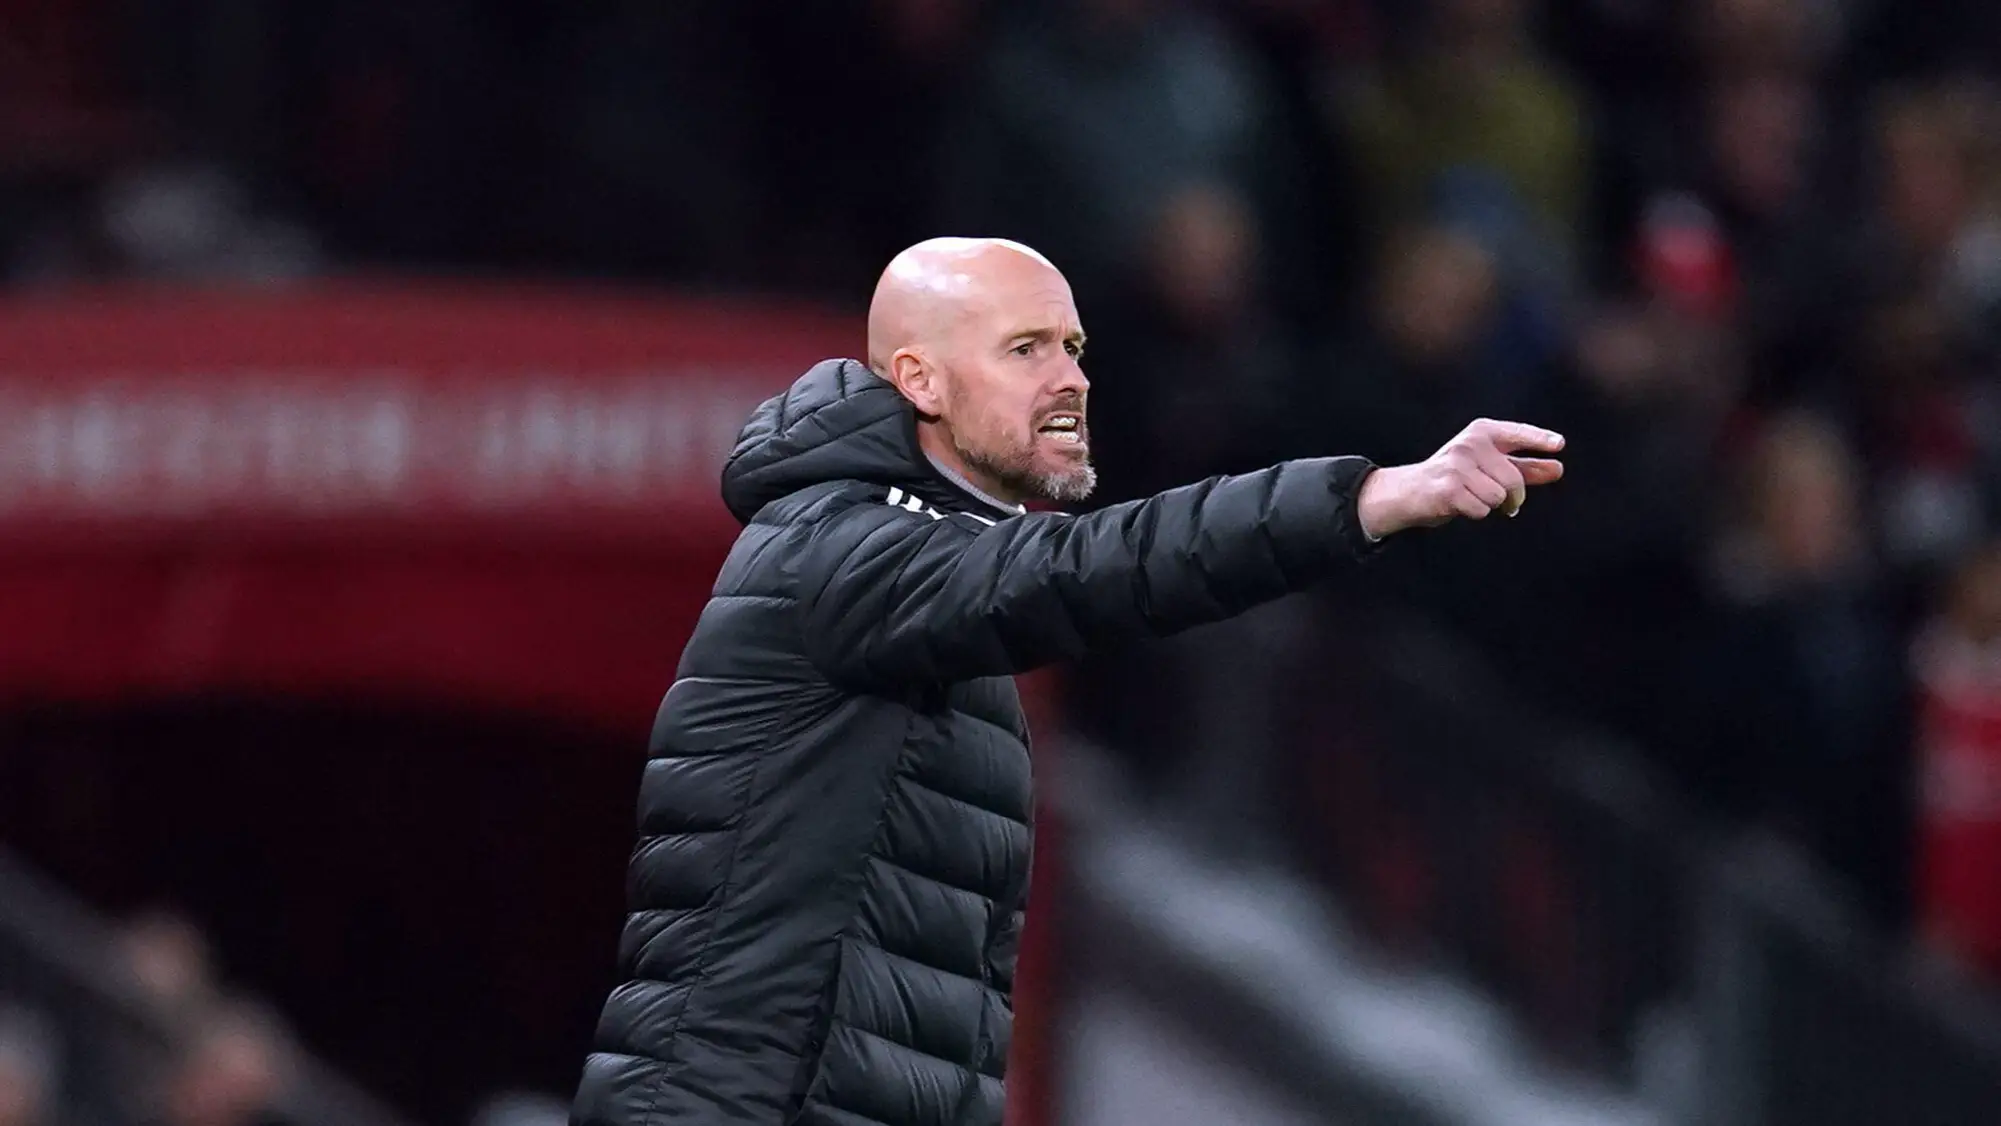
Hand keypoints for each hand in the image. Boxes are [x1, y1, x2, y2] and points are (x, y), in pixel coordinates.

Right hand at [1356, 419, 1565, 539]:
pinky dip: (1475, 513)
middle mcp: (1469, 444)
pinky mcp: (1448, 488)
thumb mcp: (1489, 467)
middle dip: (1515, 498)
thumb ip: (1523, 468)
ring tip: (1473, 498)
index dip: (1539, 439)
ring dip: (1491, 505)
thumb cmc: (1455, 478)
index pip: (1517, 433)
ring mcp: (1457, 465)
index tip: (1559, 445)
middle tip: (1507, 504)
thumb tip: (1557, 469)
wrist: (1410, 491)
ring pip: (1498, 497)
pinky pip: (1482, 509)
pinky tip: (1460, 504)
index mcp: (1481, 432)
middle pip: (1513, 479)